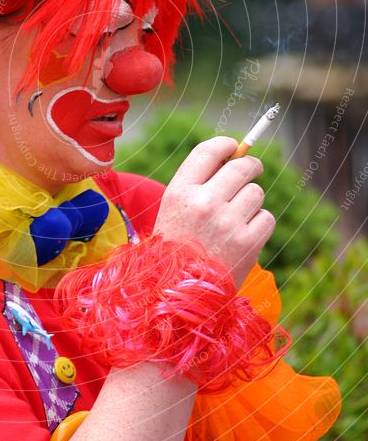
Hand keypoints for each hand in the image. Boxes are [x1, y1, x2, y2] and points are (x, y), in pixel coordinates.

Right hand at [154, 136, 275, 288]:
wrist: (179, 295)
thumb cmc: (176, 248)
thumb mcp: (174, 211)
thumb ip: (198, 183)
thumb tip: (233, 156)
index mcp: (180, 192)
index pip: (208, 151)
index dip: (226, 145)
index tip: (235, 146)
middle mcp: (204, 203)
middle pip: (241, 167)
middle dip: (251, 166)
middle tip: (253, 170)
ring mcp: (227, 223)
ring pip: (256, 192)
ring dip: (251, 201)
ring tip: (237, 217)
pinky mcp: (248, 243)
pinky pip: (266, 217)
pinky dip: (259, 224)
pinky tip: (244, 235)